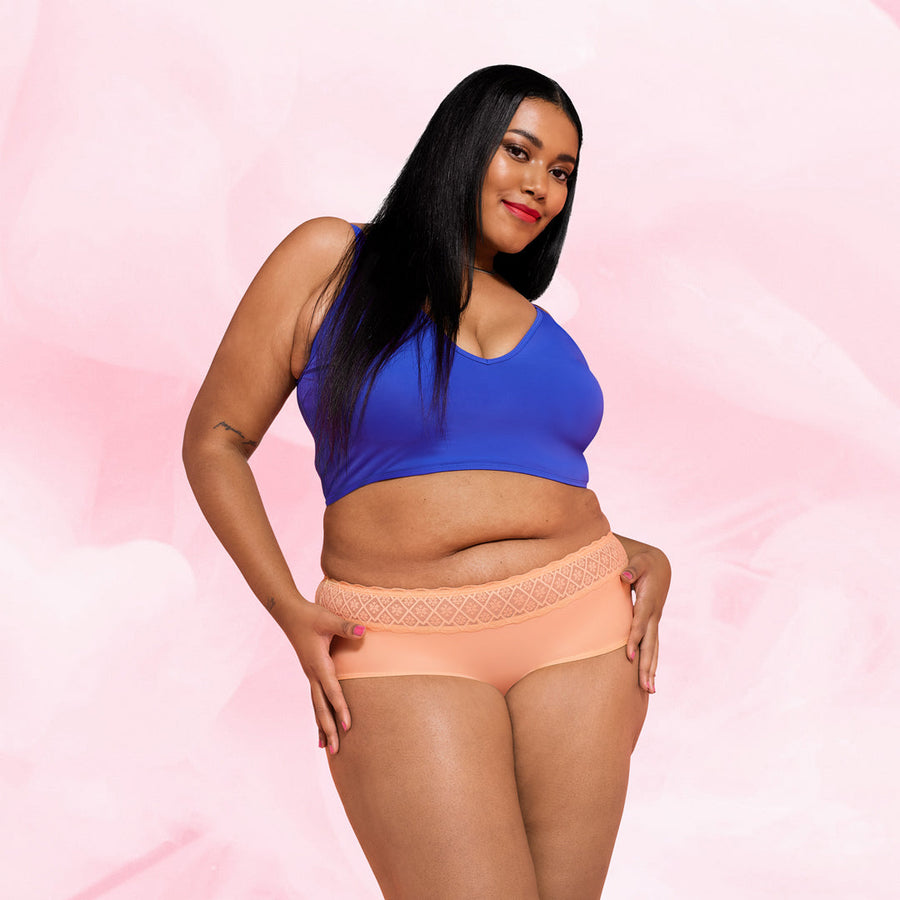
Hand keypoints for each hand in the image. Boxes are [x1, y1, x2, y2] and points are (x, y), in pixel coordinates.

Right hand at [281, 600, 365, 754]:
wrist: (290, 614)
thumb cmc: (311, 616)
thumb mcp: (329, 619)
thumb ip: (346, 626)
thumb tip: (363, 630)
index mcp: (318, 664)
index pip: (332, 690)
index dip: (341, 707)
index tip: (349, 726)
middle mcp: (312, 673)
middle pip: (321, 706)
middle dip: (329, 728)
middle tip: (336, 750)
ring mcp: (310, 674)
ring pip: (316, 705)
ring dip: (322, 726)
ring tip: (325, 748)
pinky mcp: (310, 672)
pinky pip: (315, 698)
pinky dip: (318, 713)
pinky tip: (320, 725)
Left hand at [618, 541, 670, 693]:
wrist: (659, 565)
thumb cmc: (644, 562)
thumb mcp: (638, 561)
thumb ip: (631, 568)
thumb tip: (622, 575)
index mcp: (649, 601)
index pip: (640, 623)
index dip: (635, 638)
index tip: (629, 656)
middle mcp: (654, 615)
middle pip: (651, 644)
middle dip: (648, 665)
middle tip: (646, 687)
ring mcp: (655, 621)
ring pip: (654, 648)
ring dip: (651, 669)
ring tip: (650, 691)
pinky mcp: (653, 624)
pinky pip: (652, 646)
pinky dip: (651, 662)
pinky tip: (648, 679)